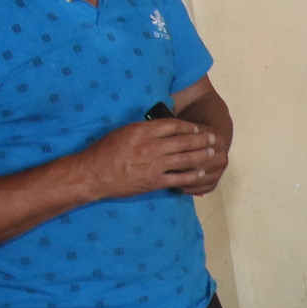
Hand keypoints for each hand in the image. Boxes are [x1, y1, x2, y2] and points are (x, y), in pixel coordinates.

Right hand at [79, 116, 222, 199]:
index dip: (188, 126)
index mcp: (142, 131)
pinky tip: (201, 173)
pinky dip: (191, 176)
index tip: (197, 127)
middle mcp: (151, 146)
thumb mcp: (123, 131)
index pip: (173, 125)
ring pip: (185, 159)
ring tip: (212, 153)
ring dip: (201, 156)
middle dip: (201, 139)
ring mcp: (153, 165)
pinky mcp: (154, 182)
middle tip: (213, 138)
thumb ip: (143, 129)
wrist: (93, 175)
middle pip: (184, 141)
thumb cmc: (104, 151)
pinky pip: (178, 178)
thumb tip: (160, 127)